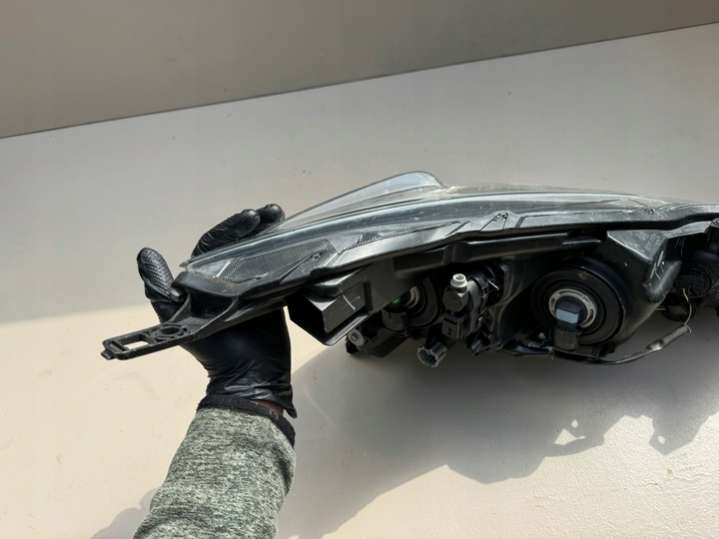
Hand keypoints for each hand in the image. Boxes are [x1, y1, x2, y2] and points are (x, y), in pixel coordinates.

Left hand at [136, 204, 295, 417]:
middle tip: (271, 212)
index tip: (249, 217)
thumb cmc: (212, 351)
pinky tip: (294, 241)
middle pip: (241, 244)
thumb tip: (146, 253)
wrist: (249, 375)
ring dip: (270, 234)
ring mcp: (252, 287)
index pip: (216, 244)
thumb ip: (160, 288)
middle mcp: (228, 280)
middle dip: (255, 225)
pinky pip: (278, 270)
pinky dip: (285, 254)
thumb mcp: (176, 319)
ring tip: (282, 218)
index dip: (230, 228)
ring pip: (260, 253)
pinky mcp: (273, 295)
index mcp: (205, 280)